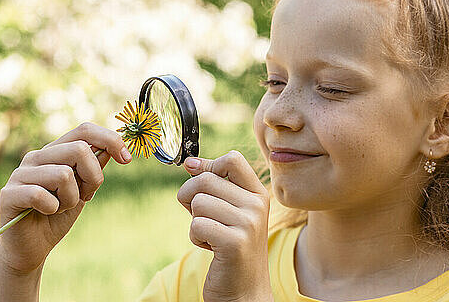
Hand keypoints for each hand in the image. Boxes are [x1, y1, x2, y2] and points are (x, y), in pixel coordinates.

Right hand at [0, 122, 131, 274]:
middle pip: (80, 149)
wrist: (31, 249)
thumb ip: (94, 167)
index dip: (110, 140)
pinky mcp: (8, 193)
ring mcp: (20, 173)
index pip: (85, 130)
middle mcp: (37, 156)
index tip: (127, 160)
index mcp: (55, 151)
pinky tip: (46, 212)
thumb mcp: (84, 189)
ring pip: (64, 174)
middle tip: (84, 196)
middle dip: (92, 177)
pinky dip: (53, 207)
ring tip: (60, 207)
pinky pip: (41, 194)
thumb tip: (112, 147)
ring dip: (71, 198)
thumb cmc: (58, 216)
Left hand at [177, 151, 273, 301]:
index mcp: (258, 193)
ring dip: (195, 221)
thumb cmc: (231, 247)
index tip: (200, 182)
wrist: (244, 292)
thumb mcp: (229, 211)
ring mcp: (248, 223)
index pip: (232, 159)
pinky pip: (196, 225)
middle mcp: (257, 205)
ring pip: (198, 202)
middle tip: (202, 217)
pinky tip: (211, 248)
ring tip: (212, 235)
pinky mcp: (234, 242)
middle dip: (190, 197)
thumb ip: (215, 185)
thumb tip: (190, 163)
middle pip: (205, 179)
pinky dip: (196, 237)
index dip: (209, 166)